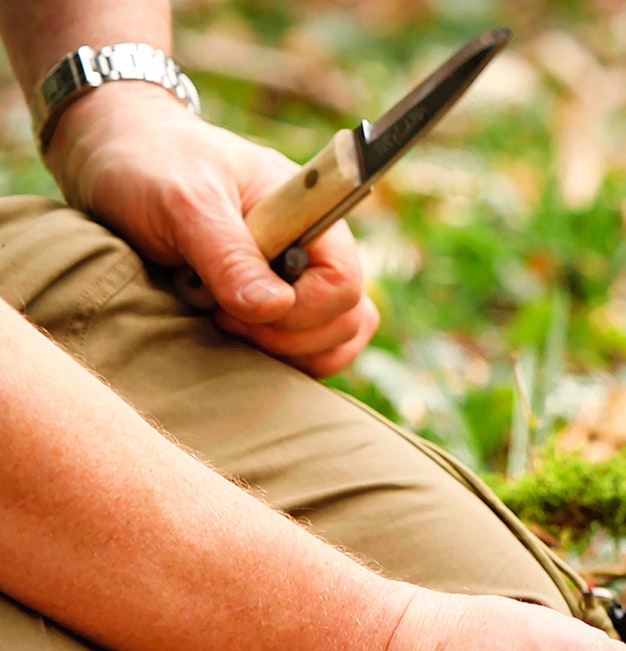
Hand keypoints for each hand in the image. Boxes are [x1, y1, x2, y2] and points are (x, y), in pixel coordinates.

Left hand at [43, 83, 377, 376]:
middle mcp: (315, 248)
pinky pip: (308, 347)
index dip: (302, 310)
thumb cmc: (150, 163)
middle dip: (290, 337)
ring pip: (336, 340)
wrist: (115, 155)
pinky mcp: (277, 301)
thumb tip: (275, 308)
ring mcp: (300, 277)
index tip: (237, 305)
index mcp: (310, 214)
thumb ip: (228, 255)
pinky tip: (233, 337)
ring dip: (289, 353)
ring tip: (227, 326)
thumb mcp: (184, 202)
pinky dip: (280, 358)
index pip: (345, 284)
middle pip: (348, 320)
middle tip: (222, 316)